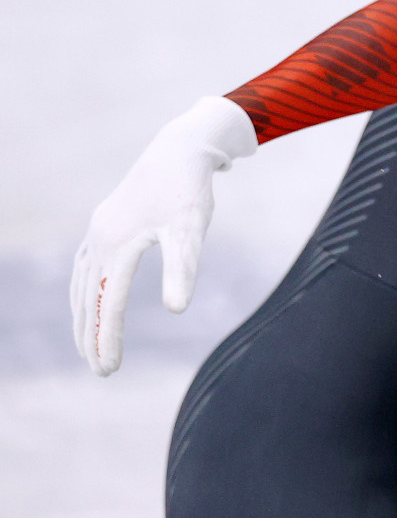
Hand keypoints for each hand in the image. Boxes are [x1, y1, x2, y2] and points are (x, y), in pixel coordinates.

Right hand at [71, 98, 256, 376]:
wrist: (182, 146)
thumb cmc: (189, 189)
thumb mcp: (191, 229)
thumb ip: (182, 268)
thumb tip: (177, 311)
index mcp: (117, 244)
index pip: (108, 304)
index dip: (108, 338)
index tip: (108, 370)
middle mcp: (99, 239)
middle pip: (89, 299)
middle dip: (92, 336)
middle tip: (101, 371)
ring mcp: (99, 230)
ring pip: (84, 284)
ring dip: (86, 317)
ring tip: (91, 346)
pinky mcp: (106, 223)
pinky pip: (86, 266)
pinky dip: (86, 289)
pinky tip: (91, 301)